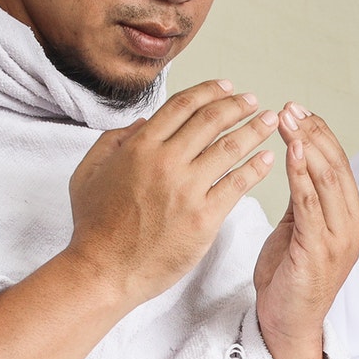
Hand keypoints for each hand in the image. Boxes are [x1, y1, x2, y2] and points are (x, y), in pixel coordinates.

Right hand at [64, 79, 276, 307]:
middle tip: (252, 101)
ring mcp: (186, 189)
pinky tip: (268, 159)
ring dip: (254, 130)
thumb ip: (113, 140)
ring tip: (270, 122)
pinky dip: (256, 168)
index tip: (226, 88)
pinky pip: (237, 185)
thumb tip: (142, 122)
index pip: (182, 106)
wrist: (104, 270)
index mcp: (140, 147)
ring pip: (230, 149)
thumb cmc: (94, 226)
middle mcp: (166, 162)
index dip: (209, 92)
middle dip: (237, 107)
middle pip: (211, 121)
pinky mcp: (204, 217)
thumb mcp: (88, 172)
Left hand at [254, 106, 358, 358]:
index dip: (320, 134)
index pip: (339, 164)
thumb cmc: (289, 278)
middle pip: (336, 166)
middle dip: (312, 132)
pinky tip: (290, 152)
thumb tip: (297, 160)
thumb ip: (304, 199)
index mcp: (349, 217)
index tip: (297, 110)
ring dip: (306, 145)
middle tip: (289, 108)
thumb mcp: (298, 229)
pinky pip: (310, 203)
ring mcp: (338, 238)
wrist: (287, 323)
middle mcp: (351, 224)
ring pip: (327, 179)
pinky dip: (300, 174)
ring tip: (286, 120)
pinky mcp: (319, 249)